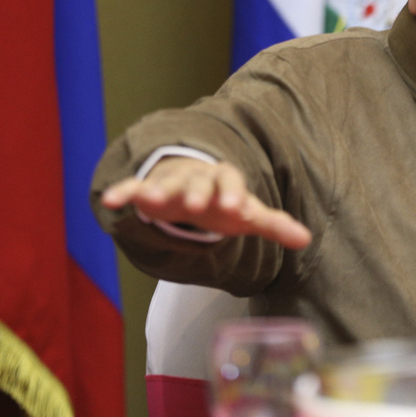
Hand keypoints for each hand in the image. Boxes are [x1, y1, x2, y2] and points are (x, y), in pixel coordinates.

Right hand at [100, 156, 311, 248]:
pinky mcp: (147, 188)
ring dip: (158, 190)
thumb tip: (305, 239)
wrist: (194, 182)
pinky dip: (123, 193)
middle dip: (197, 192)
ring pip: (166, 183)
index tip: (238, 209)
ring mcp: (172, 181)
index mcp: (226, 179)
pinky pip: (134, 189)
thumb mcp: (248, 213)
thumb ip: (274, 224)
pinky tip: (110, 201)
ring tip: (150, 200)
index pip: (232, 181)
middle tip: (196, 205)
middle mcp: (198, 177)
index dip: (235, 193)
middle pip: (199, 181)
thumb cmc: (224, 200)